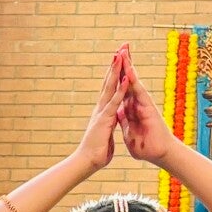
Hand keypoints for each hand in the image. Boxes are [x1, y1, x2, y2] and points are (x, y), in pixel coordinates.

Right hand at [76, 50, 125, 170]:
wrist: (86, 163)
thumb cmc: (95, 153)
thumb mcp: (104, 136)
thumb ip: (107, 127)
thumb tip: (108, 125)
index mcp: (102, 112)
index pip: (109, 89)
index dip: (115, 74)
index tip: (119, 60)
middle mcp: (100, 108)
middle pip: (109, 82)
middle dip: (115, 65)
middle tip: (120, 48)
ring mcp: (102, 112)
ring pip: (110, 87)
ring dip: (116, 70)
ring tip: (120, 54)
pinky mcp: (105, 119)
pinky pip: (114, 101)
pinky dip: (120, 89)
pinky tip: (125, 77)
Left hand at [115, 46, 173, 163]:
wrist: (158, 154)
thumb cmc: (145, 146)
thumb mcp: (129, 133)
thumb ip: (125, 122)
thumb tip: (120, 114)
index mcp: (130, 109)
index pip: (122, 89)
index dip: (117, 77)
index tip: (112, 64)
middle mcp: (137, 103)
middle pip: (128, 81)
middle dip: (124, 65)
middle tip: (121, 48)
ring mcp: (143, 104)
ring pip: (133, 82)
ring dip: (128, 67)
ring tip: (123, 52)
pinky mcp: (148, 107)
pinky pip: (138, 92)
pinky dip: (133, 81)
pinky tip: (128, 70)